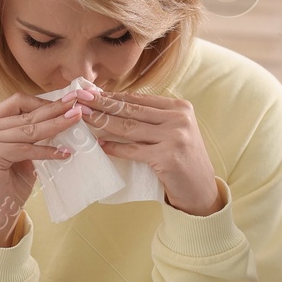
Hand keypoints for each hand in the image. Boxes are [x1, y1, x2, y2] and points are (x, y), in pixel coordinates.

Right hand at [0, 91, 86, 246]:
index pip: (18, 101)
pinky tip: (65, 153)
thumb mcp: (22, 152)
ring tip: (76, 121)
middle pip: (26, 113)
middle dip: (56, 109)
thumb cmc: (10, 181)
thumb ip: (33, 134)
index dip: (44, 101)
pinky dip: (48, 151)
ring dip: (56, 125)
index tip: (68, 100)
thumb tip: (63, 118)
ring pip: (29, 129)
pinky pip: (27, 149)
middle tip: (78, 105)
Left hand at [82, 90, 221, 215]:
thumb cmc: (184, 159)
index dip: (113, 95)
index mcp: (180, 108)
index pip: (140, 99)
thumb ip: (153, 118)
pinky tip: (100, 145)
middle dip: (103, 103)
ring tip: (84, 117)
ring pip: (130, 127)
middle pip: (132, 110)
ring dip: (103, 121)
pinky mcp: (167, 157)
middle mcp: (179, 119)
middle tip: (80, 98)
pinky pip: (133, 150)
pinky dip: (114, 148)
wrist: (201, 189)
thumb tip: (116, 105)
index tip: (91, 92)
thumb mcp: (175, 131)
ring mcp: (174, 137)